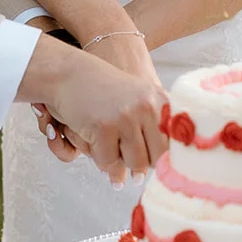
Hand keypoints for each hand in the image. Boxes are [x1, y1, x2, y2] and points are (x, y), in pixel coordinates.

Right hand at [19, 35, 166, 187]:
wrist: (68, 74)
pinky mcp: (104, 127)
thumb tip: (156, 168)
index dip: (163, 159)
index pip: (173, 143)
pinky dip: (100, 159)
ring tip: (110, 150)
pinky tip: (94, 144)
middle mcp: (147, 106)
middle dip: (141, 166)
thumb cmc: (100, 89)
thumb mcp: (135, 99)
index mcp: (159, 99)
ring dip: (121, 164)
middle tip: (130, 166)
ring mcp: (125, 117)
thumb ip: (152, 127)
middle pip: (156, 158)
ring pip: (135, 164)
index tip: (154, 165)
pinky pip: (108, 162)